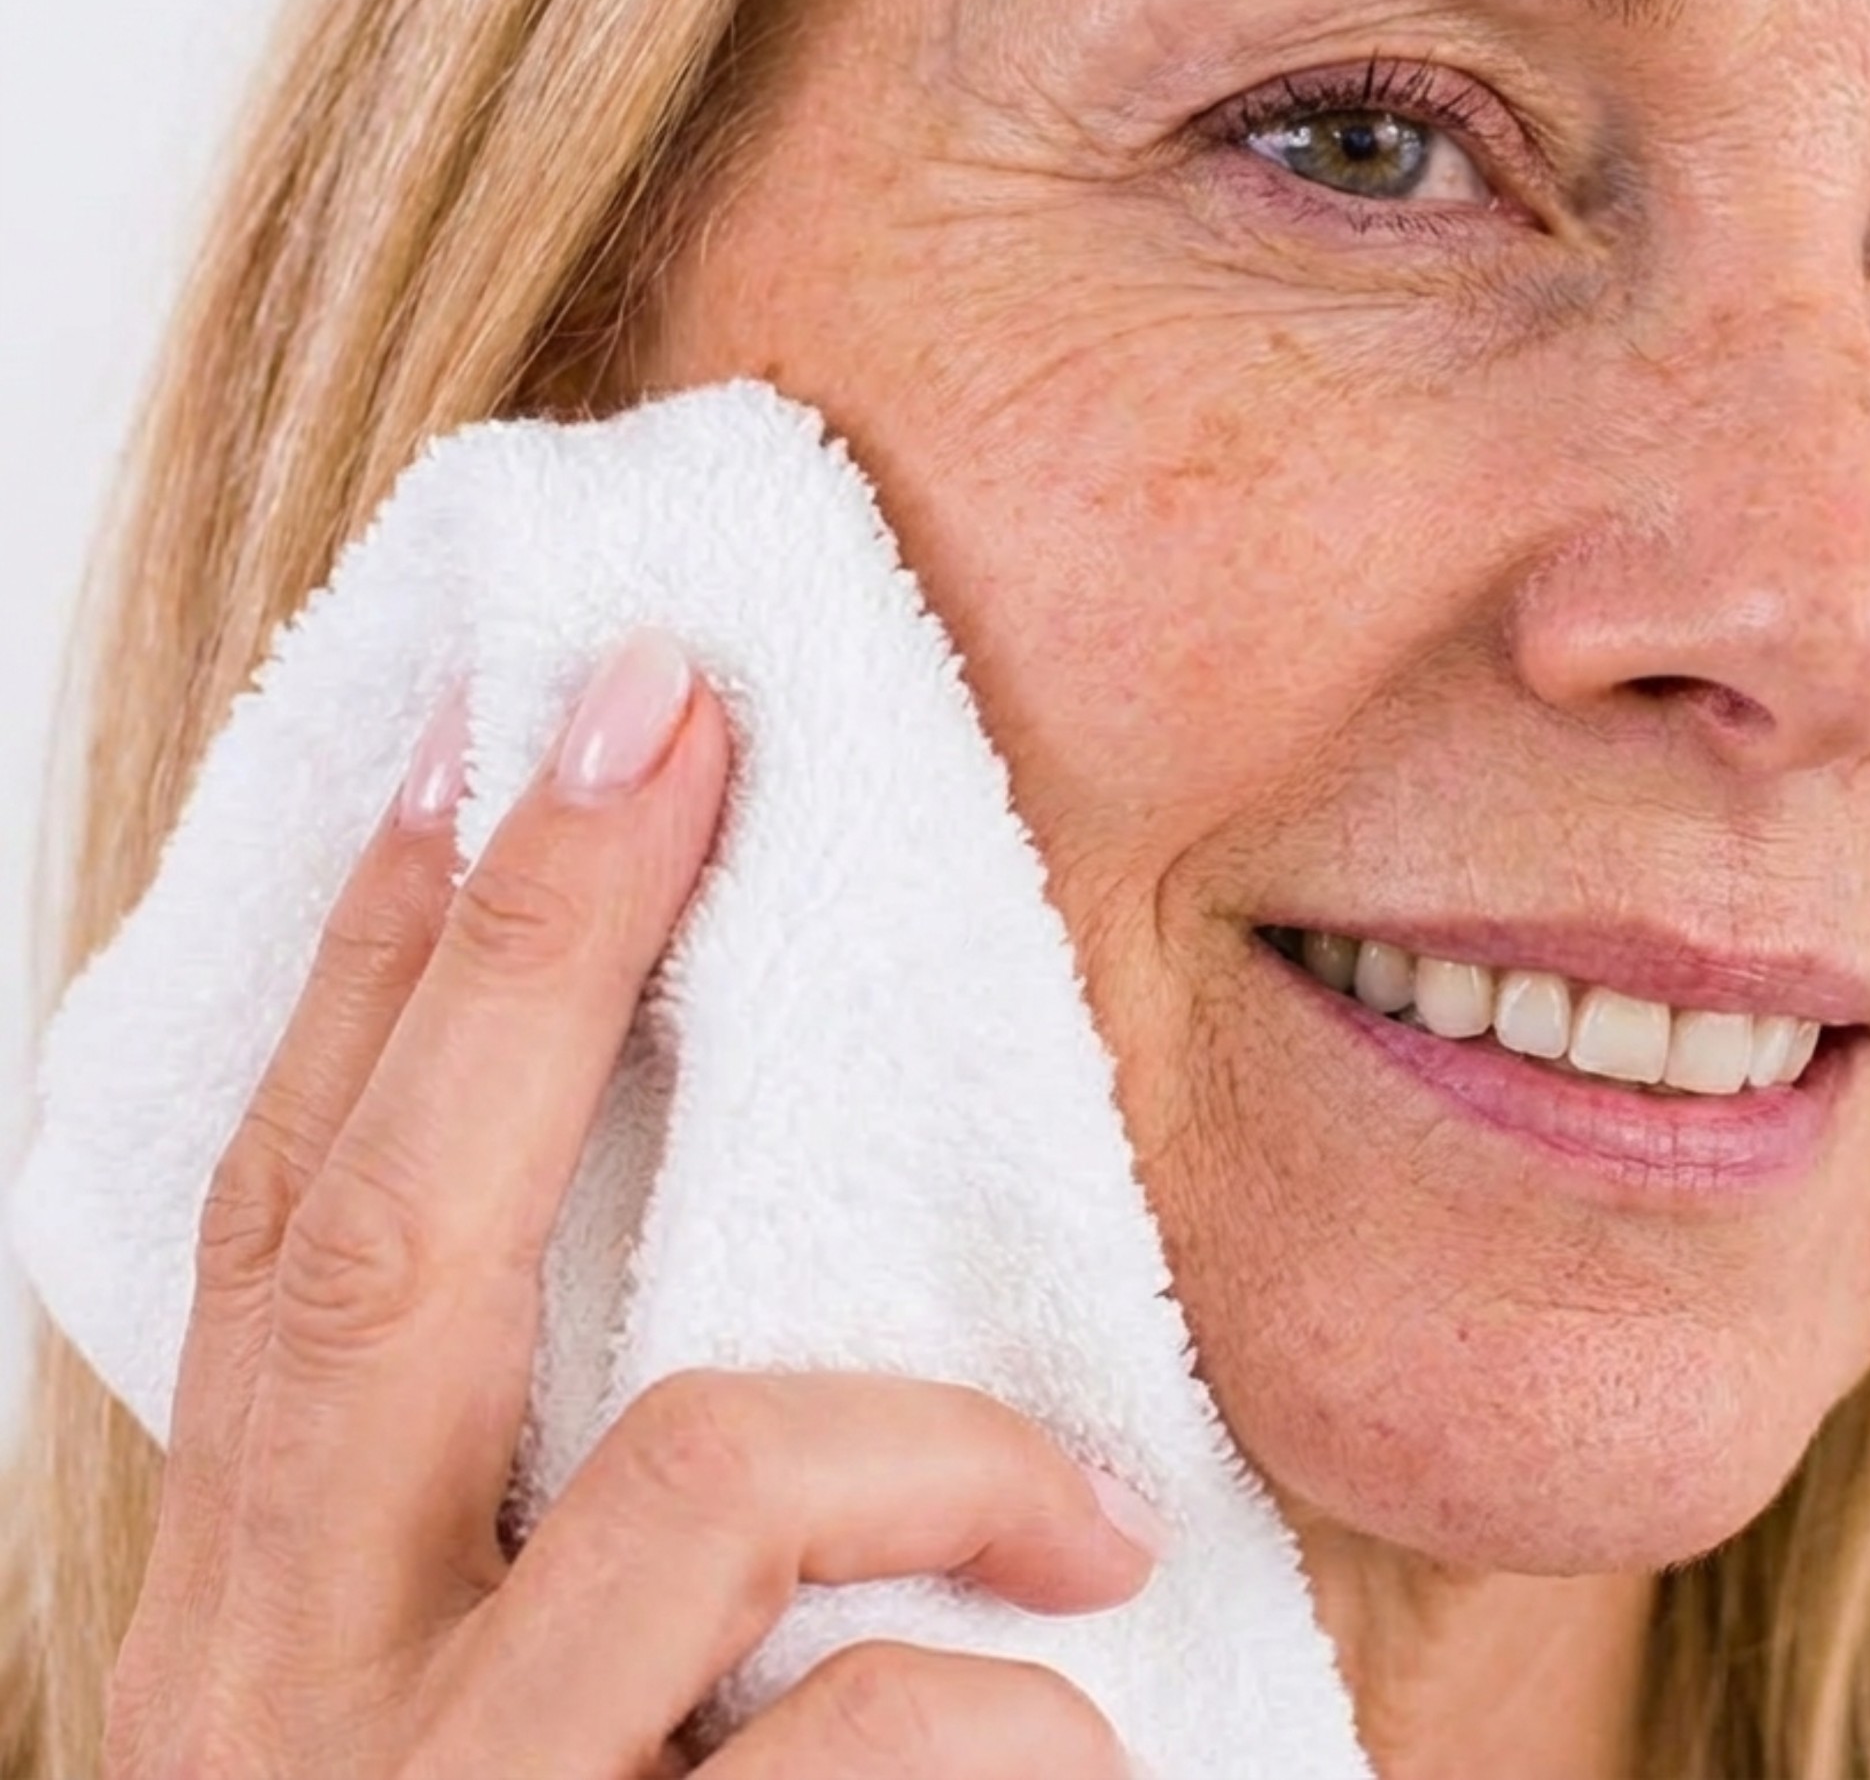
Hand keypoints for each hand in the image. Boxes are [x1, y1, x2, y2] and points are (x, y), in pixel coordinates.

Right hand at [103, 629, 1157, 1777]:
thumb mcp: (471, 1754)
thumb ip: (550, 1555)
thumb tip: (731, 1303)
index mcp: (262, 1651)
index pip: (284, 1246)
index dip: (356, 987)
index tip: (466, 746)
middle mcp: (278, 1725)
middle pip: (391, 1259)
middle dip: (521, 954)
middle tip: (657, 708)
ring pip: (686, 1489)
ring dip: (914, 1440)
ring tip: (1093, 1511)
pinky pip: (871, 1758)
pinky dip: (1000, 1724)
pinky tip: (1077, 1760)